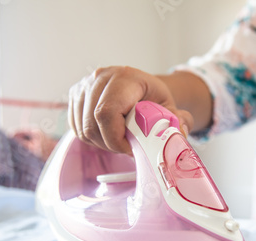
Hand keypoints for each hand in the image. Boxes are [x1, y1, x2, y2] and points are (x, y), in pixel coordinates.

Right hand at [68, 66, 193, 153]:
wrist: (141, 87)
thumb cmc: (153, 99)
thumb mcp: (170, 109)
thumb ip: (178, 122)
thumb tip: (179, 133)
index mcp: (125, 78)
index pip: (106, 113)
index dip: (116, 138)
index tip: (131, 148)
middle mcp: (101, 77)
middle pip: (92, 123)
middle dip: (111, 143)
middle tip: (128, 147)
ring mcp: (84, 85)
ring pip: (83, 128)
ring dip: (101, 142)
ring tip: (120, 139)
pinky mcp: (75, 96)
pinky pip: (76, 127)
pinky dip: (92, 138)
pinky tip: (108, 134)